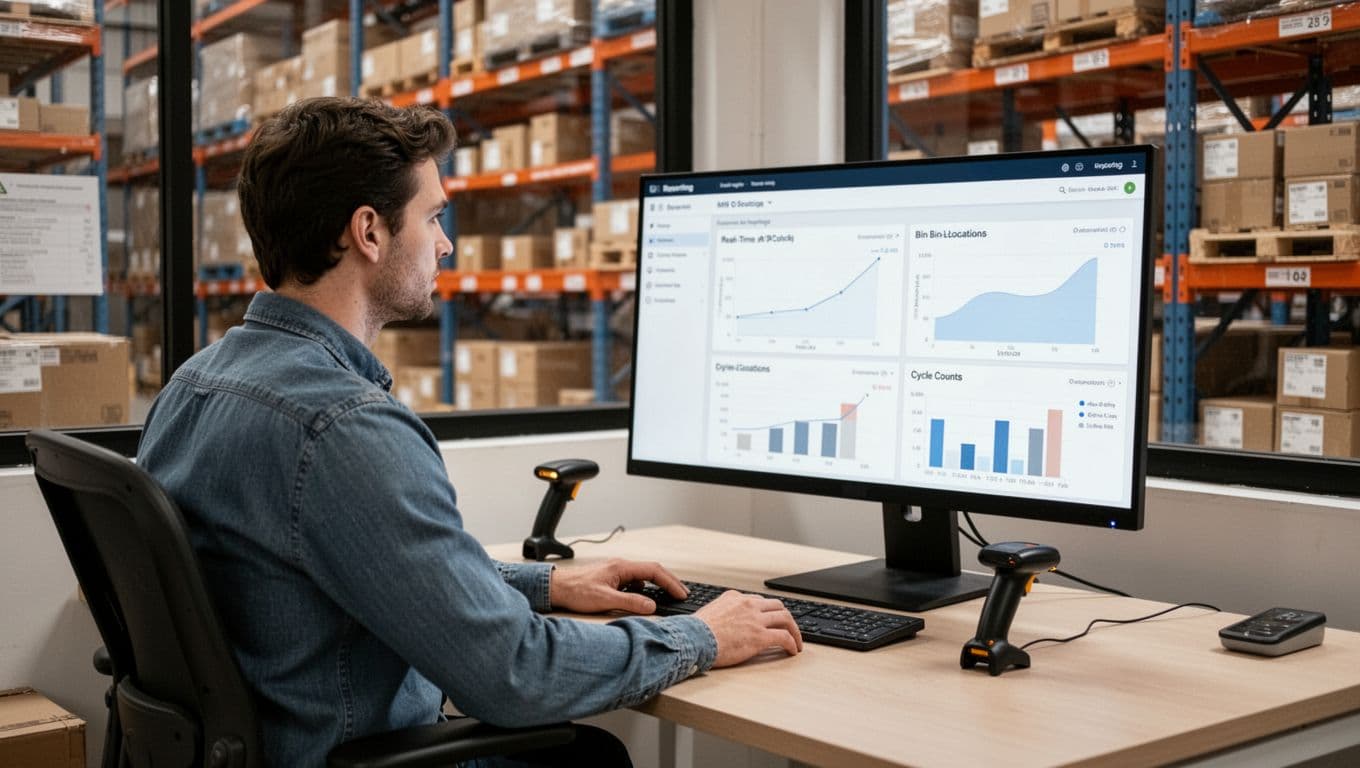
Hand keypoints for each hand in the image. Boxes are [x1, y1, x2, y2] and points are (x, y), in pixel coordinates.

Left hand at [549, 558, 687, 614]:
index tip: (681, 593)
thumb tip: (652, 607)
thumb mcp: (605, 600)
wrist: (556, 588)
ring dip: (658, 585)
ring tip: (669, 596)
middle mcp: (621, 566)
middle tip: (682, 594)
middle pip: (652, 571)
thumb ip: (630, 603)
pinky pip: (635, 581)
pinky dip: (646, 589)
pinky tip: (646, 598)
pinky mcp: (612, 579)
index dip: (670, 582)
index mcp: (622, 567)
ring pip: (644, 576)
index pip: (654, 571)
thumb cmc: (576, 591)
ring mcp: (617, 572)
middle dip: (669, 582)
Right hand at [694, 591, 802, 666]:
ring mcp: (756, 620)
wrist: (693, 640)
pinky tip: (793, 650)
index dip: (768, 612)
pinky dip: (792, 643)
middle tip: (790, 628)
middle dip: (786, 617)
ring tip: (797, 641)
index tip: (771, 620)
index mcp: (735, 598)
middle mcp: (748, 605)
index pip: (759, 601)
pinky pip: (784, 637)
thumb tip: (723, 622)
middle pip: (777, 606)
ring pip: (786, 618)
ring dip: (794, 630)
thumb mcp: (709, 612)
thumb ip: (722, 613)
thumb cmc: (695, 632)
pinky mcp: (760, 636)